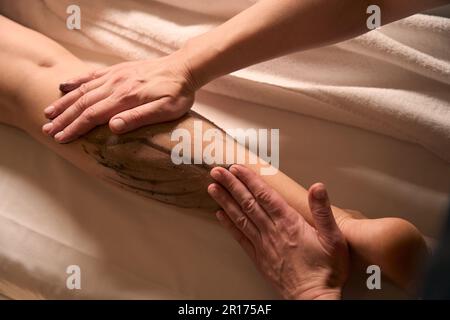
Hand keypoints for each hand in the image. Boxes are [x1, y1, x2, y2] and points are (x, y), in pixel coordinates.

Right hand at [42, 50, 196, 142]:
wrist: (183, 68)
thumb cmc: (177, 93)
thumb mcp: (166, 111)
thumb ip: (139, 118)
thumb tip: (112, 127)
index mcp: (126, 98)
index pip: (93, 115)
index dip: (75, 128)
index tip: (61, 139)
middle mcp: (116, 85)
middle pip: (83, 103)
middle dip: (64, 118)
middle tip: (48, 130)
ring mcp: (115, 76)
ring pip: (83, 89)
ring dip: (64, 102)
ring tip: (48, 112)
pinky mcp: (118, 70)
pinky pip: (92, 75)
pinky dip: (76, 81)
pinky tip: (64, 86)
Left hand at [208, 165, 348, 299]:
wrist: (313, 299)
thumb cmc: (326, 270)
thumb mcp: (334, 238)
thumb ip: (323, 211)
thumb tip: (317, 186)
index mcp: (289, 224)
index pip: (265, 195)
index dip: (250, 180)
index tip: (237, 168)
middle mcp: (272, 232)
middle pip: (248, 203)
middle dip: (231, 185)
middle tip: (217, 172)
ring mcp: (263, 245)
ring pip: (240, 217)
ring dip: (225, 201)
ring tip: (213, 188)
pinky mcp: (259, 258)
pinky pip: (240, 238)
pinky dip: (228, 225)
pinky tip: (220, 215)